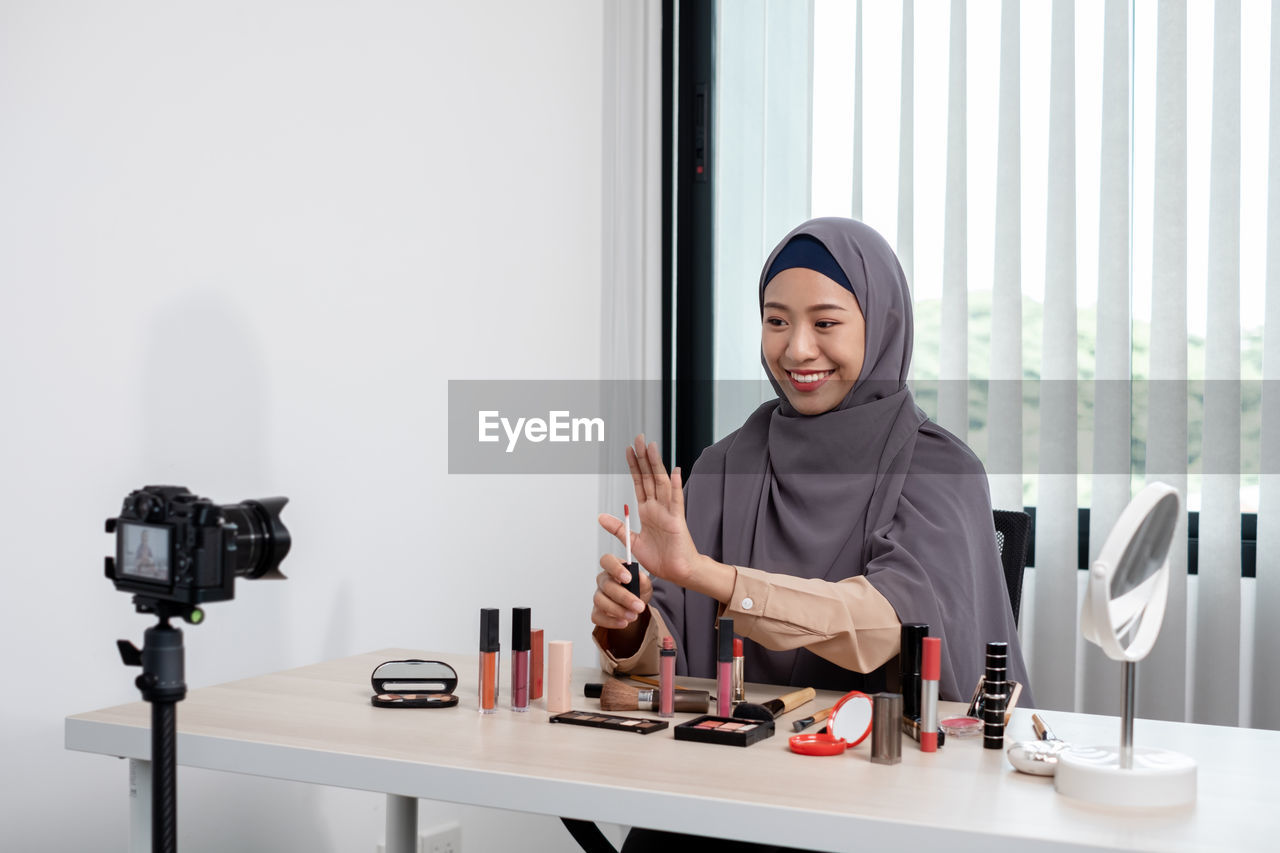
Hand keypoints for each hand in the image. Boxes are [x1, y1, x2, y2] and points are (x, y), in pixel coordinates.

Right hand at [591, 553, 651, 629]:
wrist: (636, 608)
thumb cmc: (638, 591)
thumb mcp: (645, 585)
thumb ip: (643, 580)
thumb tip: (640, 577)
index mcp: (613, 568)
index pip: (606, 560)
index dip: (615, 568)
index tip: (628, 578)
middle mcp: (603, 580)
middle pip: (606, 585)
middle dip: (623, 597)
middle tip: (639, 606)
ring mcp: (598, 596)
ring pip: (600, 601)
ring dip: (618, 610)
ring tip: (633, 616)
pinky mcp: (596, 612)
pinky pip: (597, 616)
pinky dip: (611, 621)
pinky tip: (623, 622)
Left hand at [598, 435, 704, 588]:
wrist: (677, 572)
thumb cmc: (660, 558)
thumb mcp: (632, 541)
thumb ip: (618, 527)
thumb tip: (600, 516)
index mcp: (648, 511)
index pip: (639, 482)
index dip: (634, 466)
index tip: (629, 450)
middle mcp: (658, 507)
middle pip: (650, 477)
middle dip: (644, 458)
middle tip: (639, 439)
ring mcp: (668, 512)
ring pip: (661, 483)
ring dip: (656, 465)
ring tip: (652, 447)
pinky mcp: (677, 521)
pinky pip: (676, 501)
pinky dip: (675, 486)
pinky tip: (675, 471)